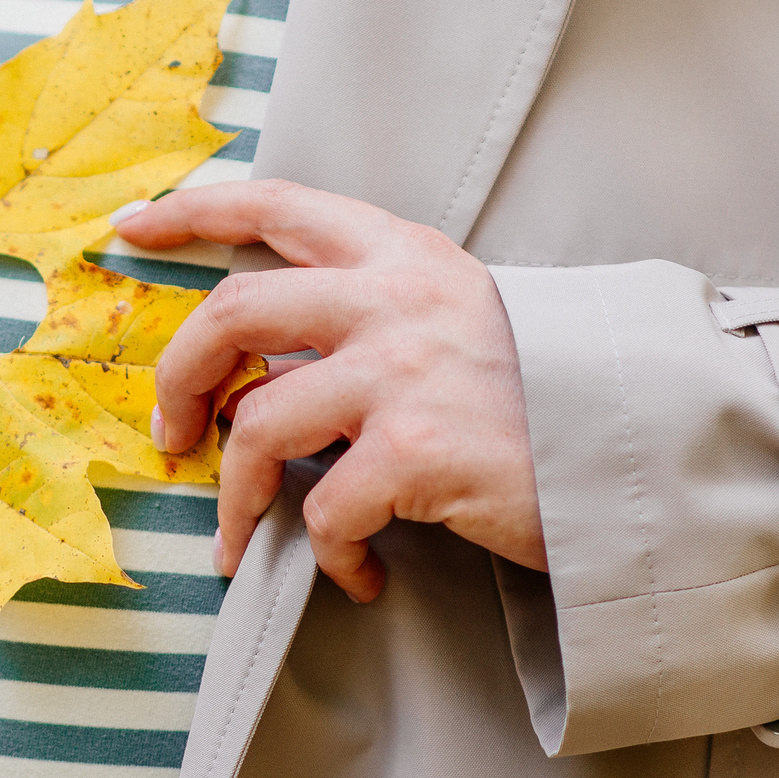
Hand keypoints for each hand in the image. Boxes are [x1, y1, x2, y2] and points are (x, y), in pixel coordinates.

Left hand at [118, 181, 544, 600]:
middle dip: (178, 377)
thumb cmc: (550, 396)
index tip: (133, 228)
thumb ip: (379, 316)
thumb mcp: (465, 318)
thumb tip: (275, 364)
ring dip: (238, 498)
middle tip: (173, 433)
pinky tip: (356, 573)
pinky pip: (323, 511)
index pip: (278, 204)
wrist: (645, 450)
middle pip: (233, 313)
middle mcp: (394, 301)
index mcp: (403, 256)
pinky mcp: (415, 453)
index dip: (194, 211)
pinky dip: (326, 554)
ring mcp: (402, 374)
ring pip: (258, 427)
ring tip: (246, 541)